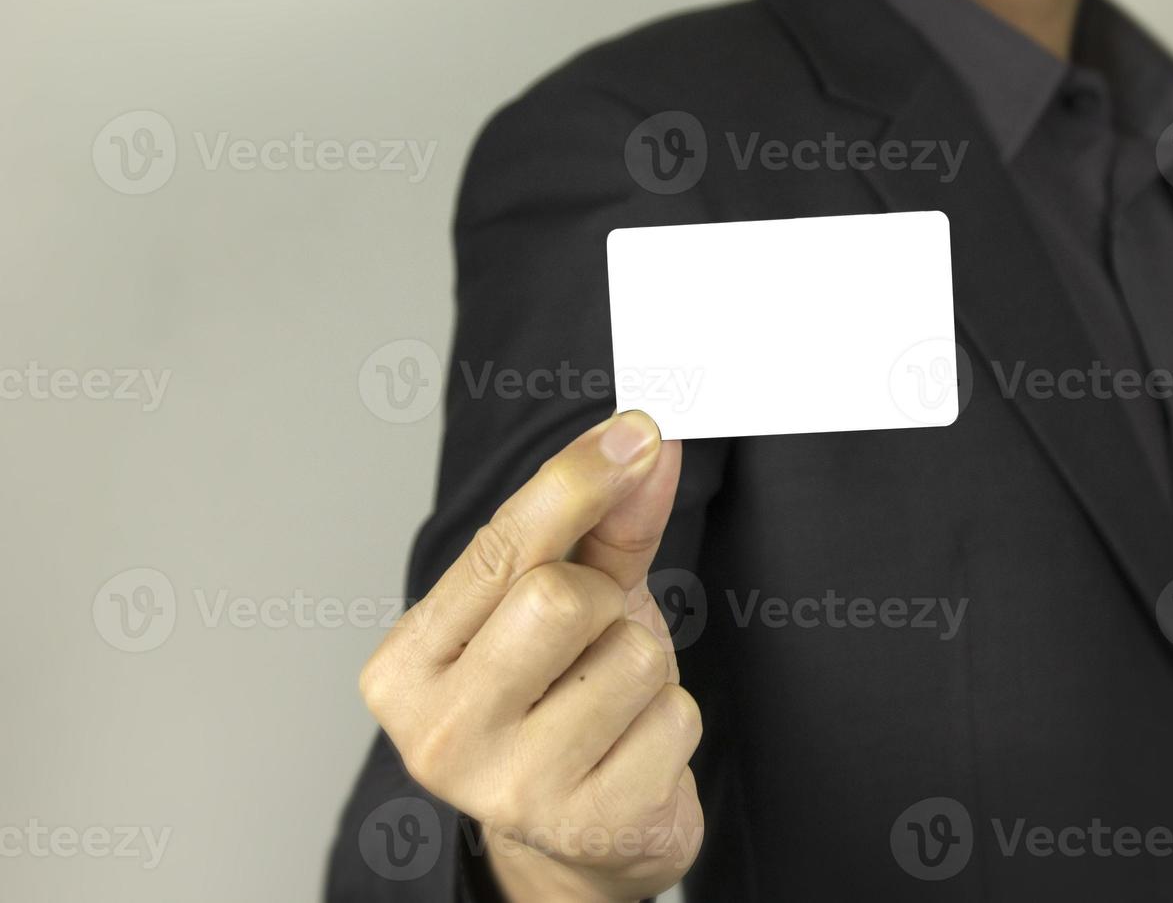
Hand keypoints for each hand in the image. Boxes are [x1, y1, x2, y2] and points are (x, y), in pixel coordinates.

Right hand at [359, 411, 702, 901]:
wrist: (581, 834)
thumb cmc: (562, 699)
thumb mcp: (571, 601)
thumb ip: (601, 523)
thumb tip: (641, 441)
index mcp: (406, 666)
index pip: (497, 549)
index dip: (577, 480)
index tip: (636, 431)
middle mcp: (438, 733)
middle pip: (559, 599)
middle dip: (604, 601)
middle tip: (594, 635)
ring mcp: (508, 790)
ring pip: (629, 656)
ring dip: (645, 665)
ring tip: (612, 700)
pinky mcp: (587, 825)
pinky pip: (673, 718)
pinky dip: (672, 718)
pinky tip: (632, 746)